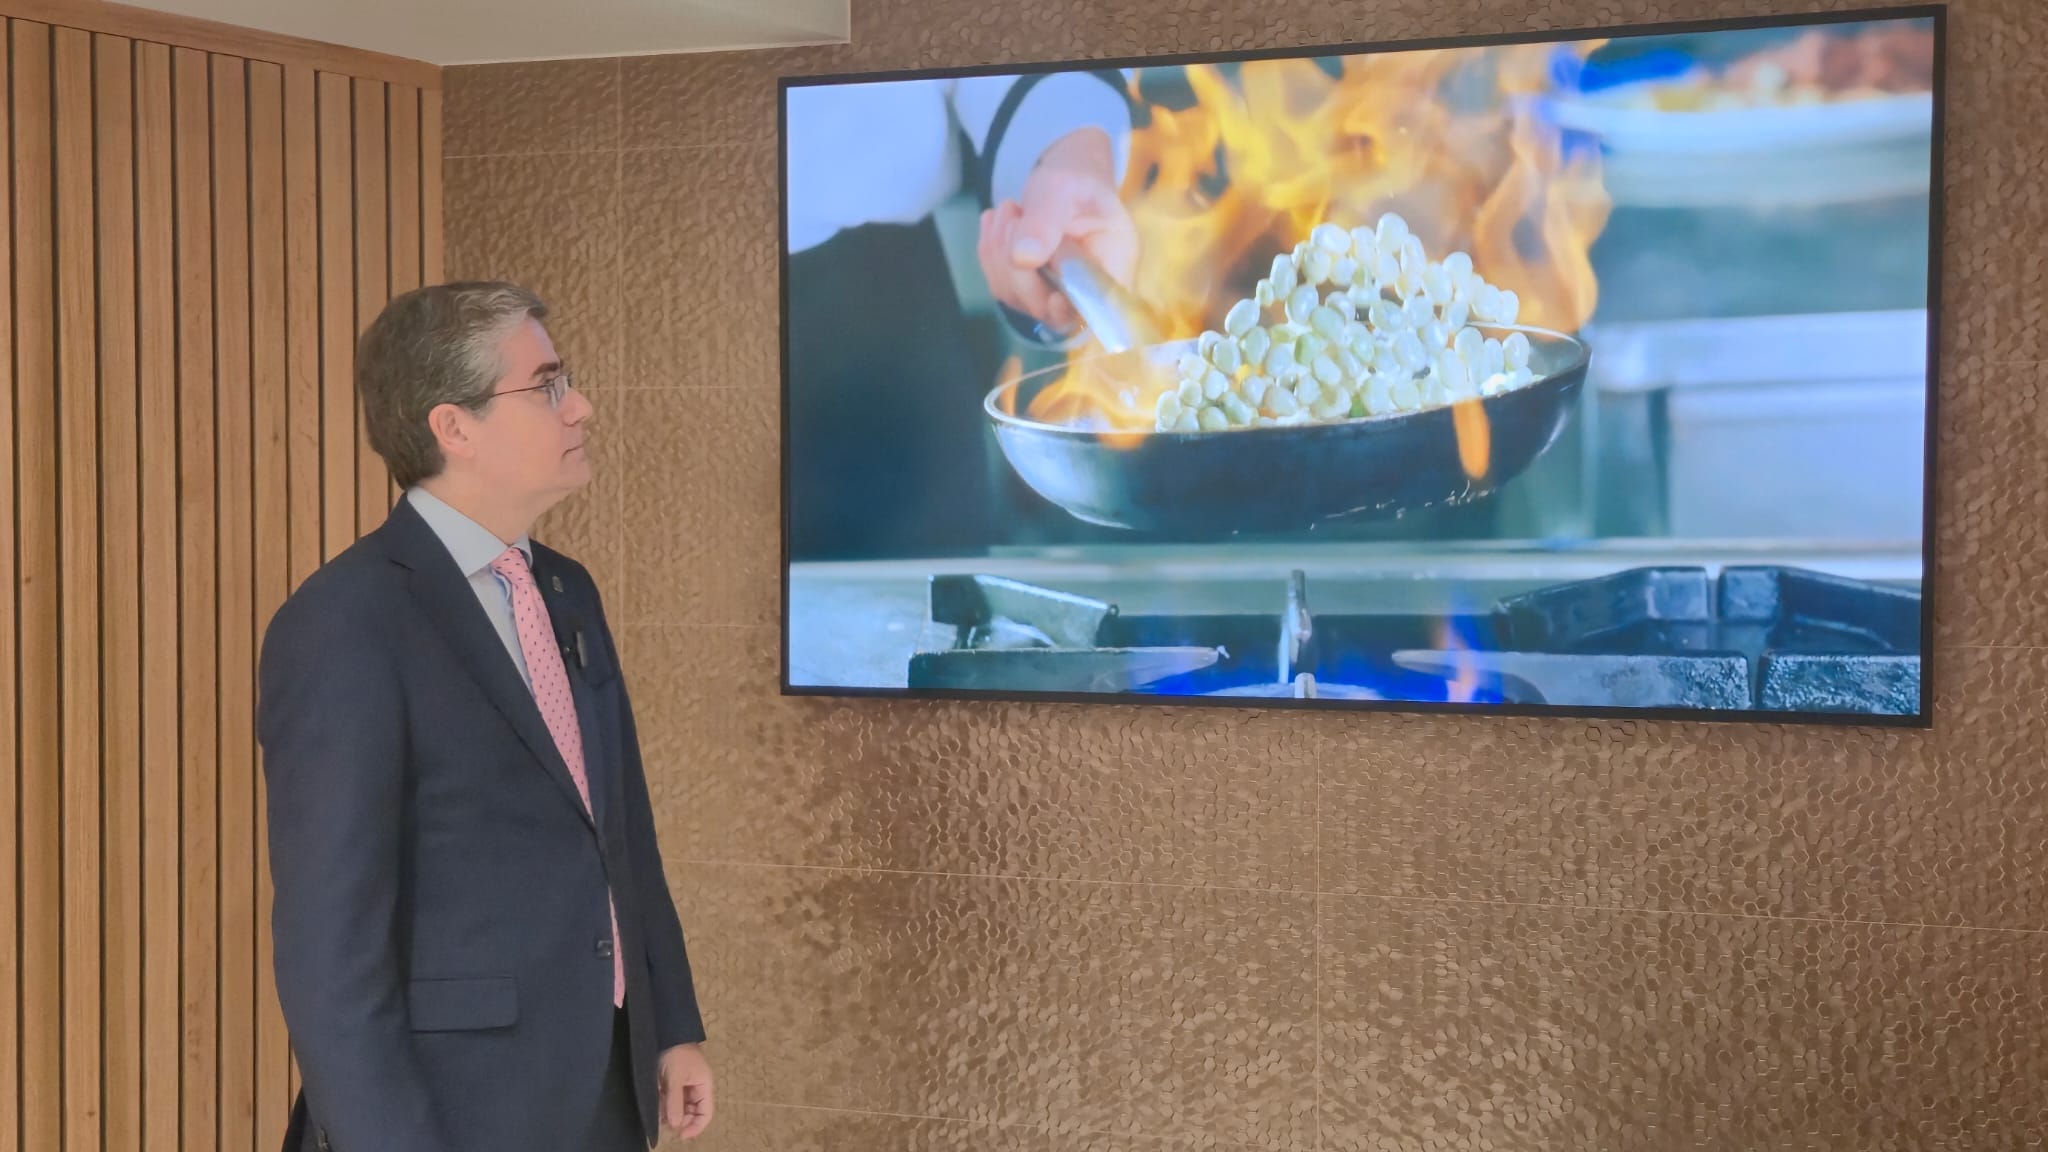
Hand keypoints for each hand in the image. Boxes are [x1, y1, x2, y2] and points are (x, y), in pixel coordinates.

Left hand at [657, 1043, 713, 1140]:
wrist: (665, 1032)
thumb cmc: (676, 1053)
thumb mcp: (675, 1078)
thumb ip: (675, 1102)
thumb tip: (676, 1126)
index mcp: (704, 1085)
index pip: (705, 1113)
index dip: (696, 1126)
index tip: (681, 1135)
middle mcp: (696, 1087)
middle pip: (692, 1112)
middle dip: (680, 1120)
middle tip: (666, 1124)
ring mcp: (684, 1084)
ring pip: (679, 1107)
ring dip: (670, 1113)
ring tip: (659, 1113)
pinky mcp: (672, 1082)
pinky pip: (670, 1099)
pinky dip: (664, 1105)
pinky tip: (656, 1104)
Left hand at [976, 126, 1137, 335]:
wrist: (1066, 178)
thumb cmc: (1076, 181)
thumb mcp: (1063, 189)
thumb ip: (1047, 220)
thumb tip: (1023, 257)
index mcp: (1114, 269)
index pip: (1096, 311)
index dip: (1071, 312)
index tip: (1054, 298)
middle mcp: (1086, 291)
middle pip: (1047, 308)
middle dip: (1018, 267)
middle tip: (1012, 213)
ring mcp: (1055, 294)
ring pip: (1016, 297)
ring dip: (999, 252)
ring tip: (1009, 208)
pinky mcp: (1029, 290)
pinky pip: (1000, 284)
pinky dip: (991, 251)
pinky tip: (997, 220)